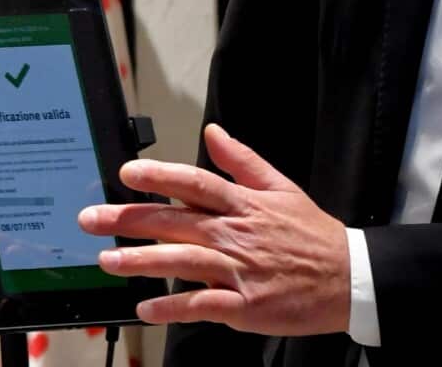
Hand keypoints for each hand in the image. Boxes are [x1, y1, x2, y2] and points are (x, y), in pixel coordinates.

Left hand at [78, 124, 349, 335]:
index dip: (159, 176)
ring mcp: (241, 270)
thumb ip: (243, 161)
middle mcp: (237, 234)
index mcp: (244, 204)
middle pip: (177, 221)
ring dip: (142, 261)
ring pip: (184, 261)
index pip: (195, 183)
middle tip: (92, 218)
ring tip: (108, 260)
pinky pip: (203, 305)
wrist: (350, 278)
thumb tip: (214, 133)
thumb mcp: (282, 188)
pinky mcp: (247, 306)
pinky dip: (173, 307)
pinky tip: (147, 309)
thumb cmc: (313, 235)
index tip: (126, 173)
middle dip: (130, 219)